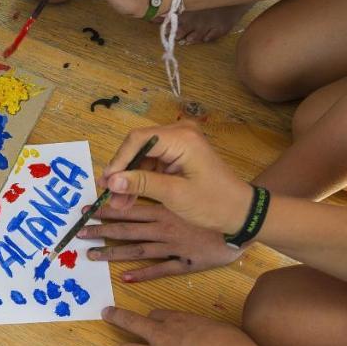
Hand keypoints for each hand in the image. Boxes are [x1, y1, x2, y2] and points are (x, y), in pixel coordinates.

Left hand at [78, 203, 243, 280]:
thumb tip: (139, 179)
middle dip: (101, 232)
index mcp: (164, 210)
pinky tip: (126, 279)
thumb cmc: (217, 202)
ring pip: (137, 251)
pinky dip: (144, 274)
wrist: (244, 222)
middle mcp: (164, 229)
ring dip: (113, 254)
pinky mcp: (186, 263)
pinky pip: (162, 270)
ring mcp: (174, 247)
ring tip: (91, 255)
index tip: (85, 212)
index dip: (105, 211)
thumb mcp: (188, 190)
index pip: (128, 210)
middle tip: (79, 234)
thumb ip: (164, 187)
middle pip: (126, 231)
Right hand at [102, 122, 255, 234]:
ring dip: (129, 179)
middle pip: (138, 147)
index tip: (106, 182)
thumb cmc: (213, 203)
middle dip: (123, 172)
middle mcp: (180, 134)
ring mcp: (180, 144)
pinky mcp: (179, 155)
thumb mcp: (174, 195)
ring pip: (143, 158)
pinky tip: (130, 198)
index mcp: (182, 138)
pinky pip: (153, 164)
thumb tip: (111, 180)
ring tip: (118, 203)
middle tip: (109, 195)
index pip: (138, 140)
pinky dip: (141, 181)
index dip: (118, 160)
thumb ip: (141, 184)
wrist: (240, 211)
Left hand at [105, 306, 261, 345]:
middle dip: (117, 317)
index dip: (154, 319)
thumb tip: (208, 339)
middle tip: (107, 314)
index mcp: (180, 321)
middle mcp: (163, 337)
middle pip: (131, 322)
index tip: (155, 323)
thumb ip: (205, 332)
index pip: (157, 315)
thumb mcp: (220, 328)